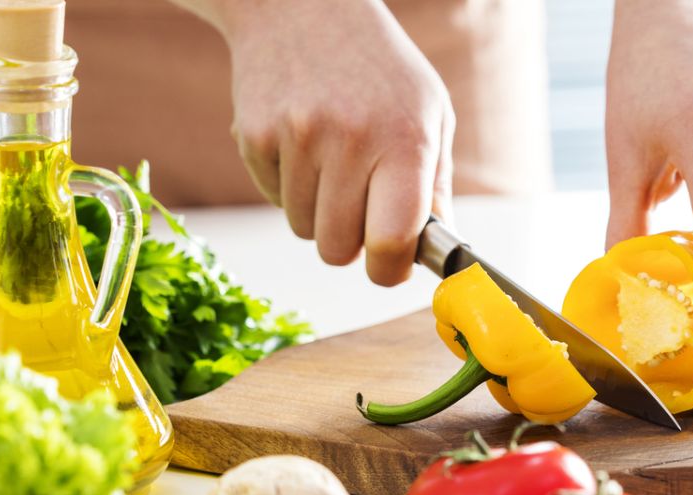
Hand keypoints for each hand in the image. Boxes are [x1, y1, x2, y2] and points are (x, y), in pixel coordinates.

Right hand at [176, 0, 454, 284]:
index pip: (392, 241)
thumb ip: (435, 186)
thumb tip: (438, 251)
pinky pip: (273, 199)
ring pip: (303, 229)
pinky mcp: (254, 135)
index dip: (390, 269)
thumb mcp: (429, 113)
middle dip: (349, 242)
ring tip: (330, 161)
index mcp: (405, 139)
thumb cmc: (378, 68)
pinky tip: (301, 142)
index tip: (390, 265)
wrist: (302, 5)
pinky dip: (288, 185)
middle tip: (359, 205)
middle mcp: (350, 139)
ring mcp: (296, 136)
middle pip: (338, 250)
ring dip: (318, 211)